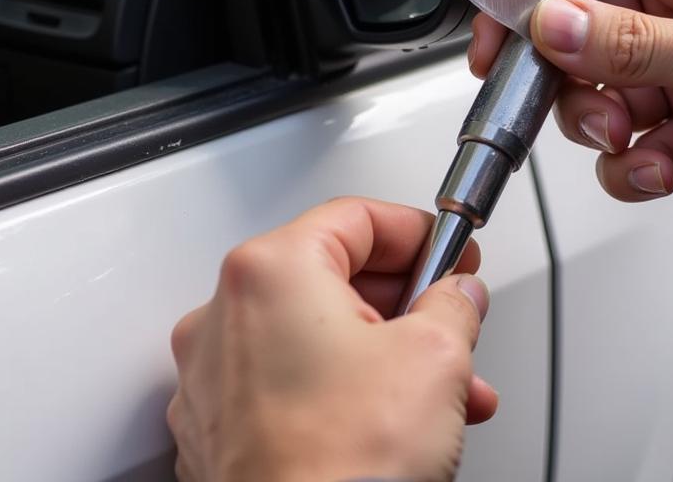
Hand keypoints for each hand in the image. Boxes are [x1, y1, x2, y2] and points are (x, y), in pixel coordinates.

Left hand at [167, 198, 496, 481]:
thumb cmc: (339, 470)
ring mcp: (214, 379)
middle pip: (334, 274)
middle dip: (407, 300)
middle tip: (449, 314)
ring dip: (387, 352)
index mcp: (269, 273)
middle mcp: (224, 317)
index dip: (418, 232)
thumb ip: (455, 303)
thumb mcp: (436, 356)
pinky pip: (293, 383)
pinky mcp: (219, 431)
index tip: (451, 252)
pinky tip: (396, 417)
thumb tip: (458, 295)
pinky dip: (345, 388)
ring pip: (318, 335)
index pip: (356, 216)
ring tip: (444, 384)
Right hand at [470, 0, 672, 202]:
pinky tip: (663, 169)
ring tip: (639, 147)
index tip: (500, 46)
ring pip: (603, 90)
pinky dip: (641, 161)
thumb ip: (631, 44)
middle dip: (576, 84)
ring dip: (609, 129)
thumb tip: (550, 25)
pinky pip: (640, 134)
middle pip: (576, 32)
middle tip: (596, 116)